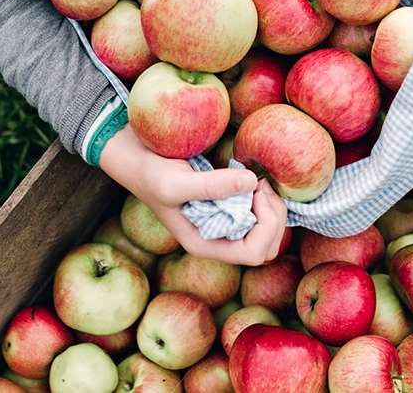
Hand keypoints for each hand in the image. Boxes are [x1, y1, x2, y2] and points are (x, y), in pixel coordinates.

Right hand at [98, 125, 288, 265]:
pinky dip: (264, 199)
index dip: (265, 226)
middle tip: (261, 185)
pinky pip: (259, 214)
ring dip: (272, 208)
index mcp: (206, 244)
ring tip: (257, 182)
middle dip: (274, 218)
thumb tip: (251, 182)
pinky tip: (252, 179)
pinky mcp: (227, 208)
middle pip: (267, 246)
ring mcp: (224, 225)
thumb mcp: (176, 182)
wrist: (138, 159)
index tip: (255, 192)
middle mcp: (218, 240)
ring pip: (267, 232)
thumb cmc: (152, 175)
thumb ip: (212, 186)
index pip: (254, 253)